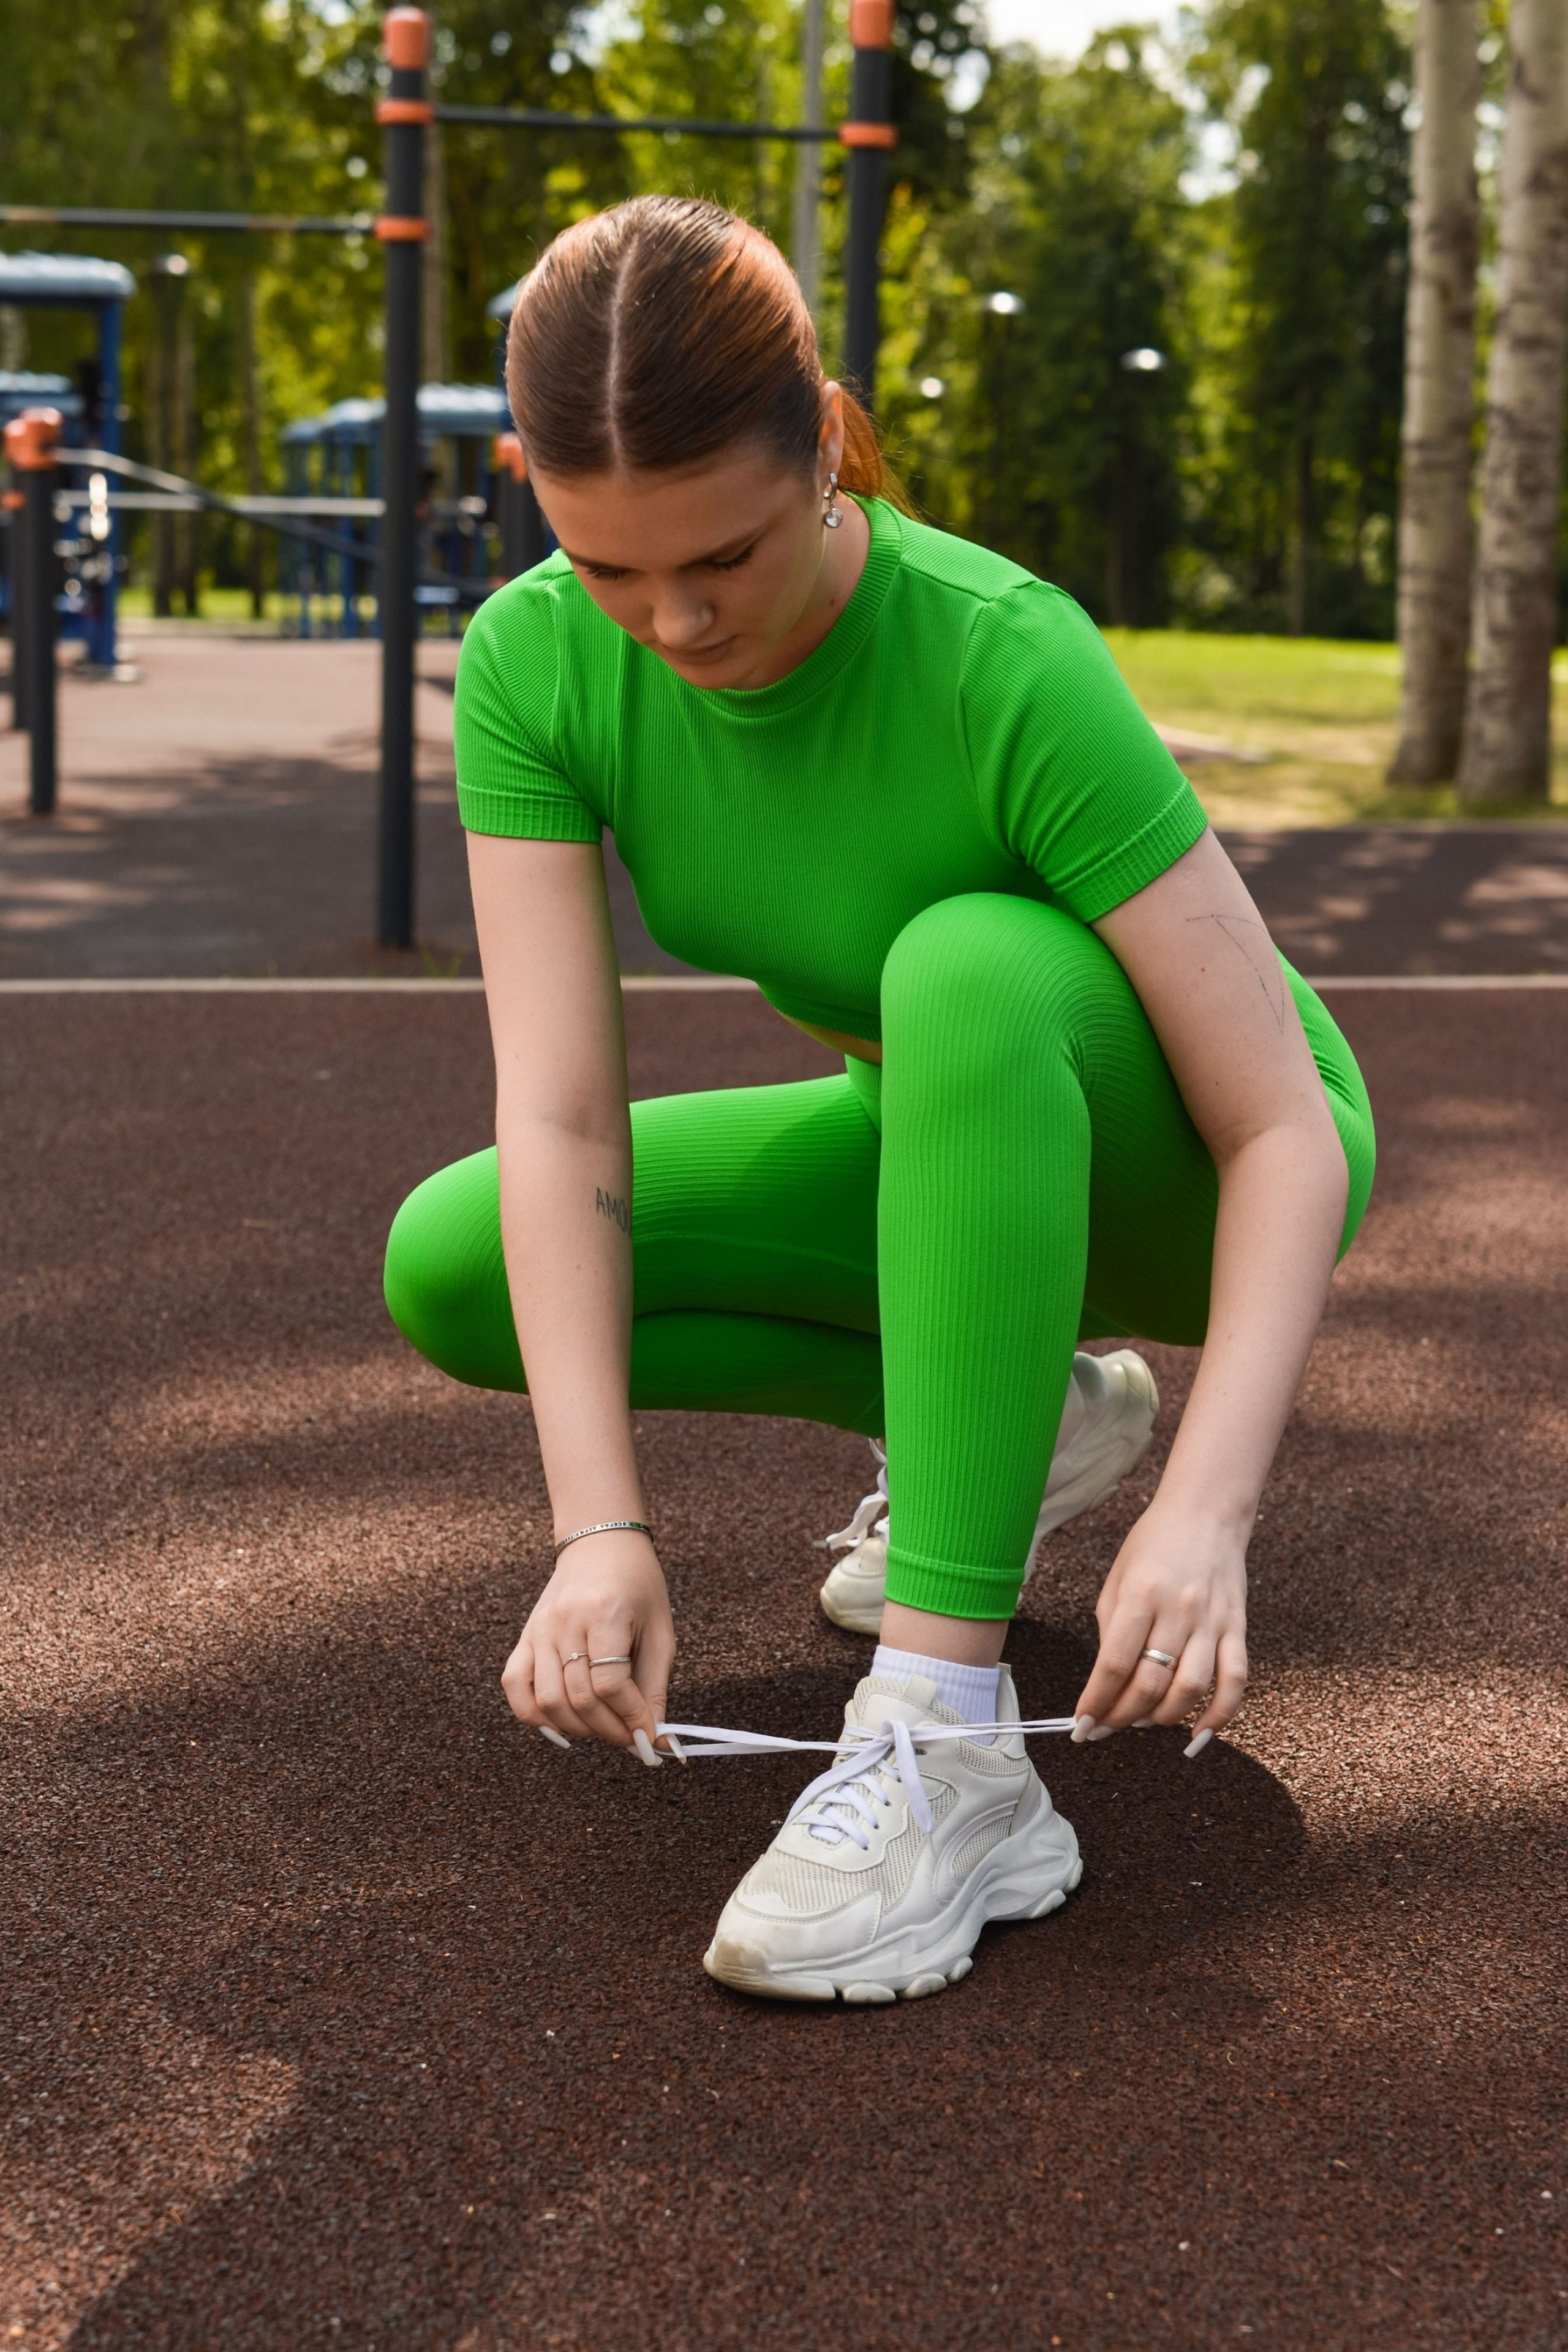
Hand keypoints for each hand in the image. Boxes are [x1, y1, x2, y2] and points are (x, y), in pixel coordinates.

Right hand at [501, 1531, 676, 1758]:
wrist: (600, 1542)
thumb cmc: (638, 1585)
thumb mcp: (659, 1631)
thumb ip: (655, 1687)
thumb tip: (657, 1742)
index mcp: (604, 1612)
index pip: (610, 1684)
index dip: (631, 1717)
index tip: (649, 1733)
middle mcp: (565, 1621)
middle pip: (578, 1698)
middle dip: (609, 1730)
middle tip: (630, 1738)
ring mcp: (539, 1629)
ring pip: (547, 1700)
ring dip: (578, 1728)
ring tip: (603, 1727)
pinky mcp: (524, 1636)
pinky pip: (514, 1685)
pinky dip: (534, 1715)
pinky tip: (560, 1727)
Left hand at [1071, 1501, 1248, 1748]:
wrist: (1206, 1512)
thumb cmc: (1153, 1545)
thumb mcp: (1117, 1580)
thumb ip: (1112, 1631)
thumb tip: (1107, 1685)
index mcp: (1140, 1594)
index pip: (1114, 1665)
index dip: (1095, 1702)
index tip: (1082, 1726)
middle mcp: (1178, 1610)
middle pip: (1150, 1683)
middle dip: (1122, 1717)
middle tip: (1106, 1727)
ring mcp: (1212, 1621)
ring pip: (1191, 1689)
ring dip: (1162, 1718)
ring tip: (1143, 1721)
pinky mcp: (1238, 1627)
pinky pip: (1235, 1681)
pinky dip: (1219, 1715)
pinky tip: (1198, 1733)